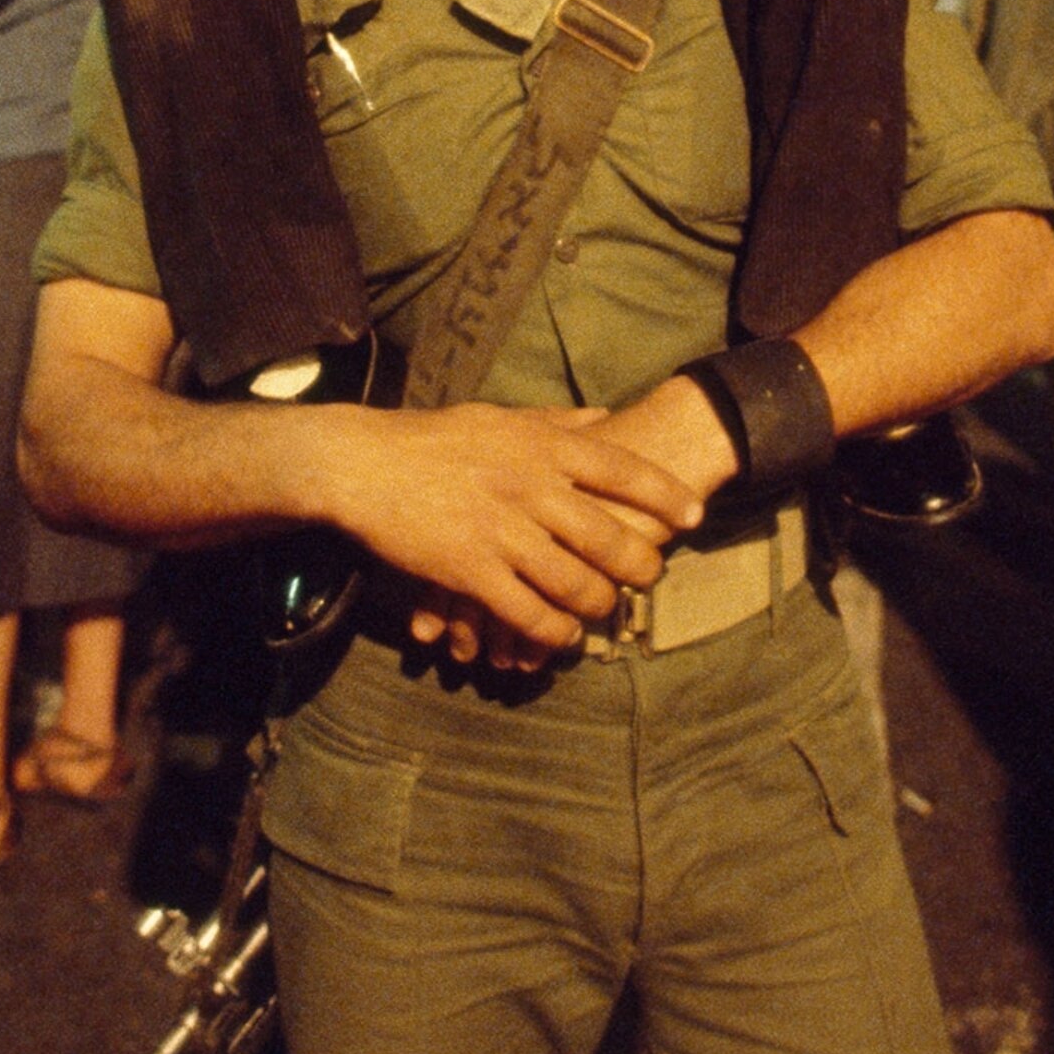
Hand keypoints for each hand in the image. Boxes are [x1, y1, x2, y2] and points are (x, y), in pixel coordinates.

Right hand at [404, 388, 729, 669]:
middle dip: (640, 565)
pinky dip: (553, 631)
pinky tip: (562, 637)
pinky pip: (528, 612)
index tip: (693, 516)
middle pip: (608, 535)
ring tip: (607, 610)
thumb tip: (606, 418)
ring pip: (575, 582)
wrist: (361, 464)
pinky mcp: (470, 570)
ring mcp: (501, 530)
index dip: (664, 494)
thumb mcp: (498, 416)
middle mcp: (530, 486)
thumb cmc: (431, 438)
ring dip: (599, 604)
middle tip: (651, 576)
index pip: (621, 468)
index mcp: (540, 444)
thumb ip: (555, 422)